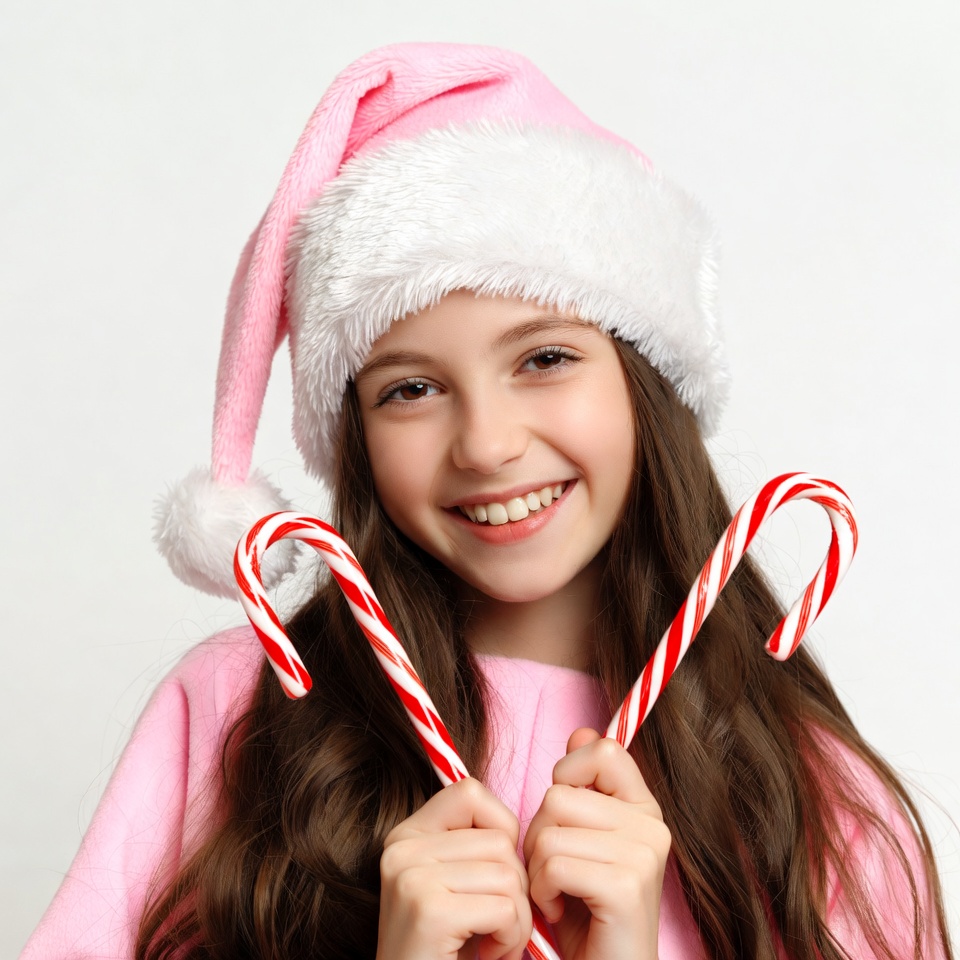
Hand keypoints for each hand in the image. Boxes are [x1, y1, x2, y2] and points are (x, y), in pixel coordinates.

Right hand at [377, 777, 532, 959]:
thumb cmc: (446, 949)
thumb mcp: (450, 885)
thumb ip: (473, 847)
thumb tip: (529, 823)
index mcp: (406, 835)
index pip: (469, 792)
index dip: (500, 827)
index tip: (496, 873)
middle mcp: (402, 849)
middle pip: (499, 841)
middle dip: (515, 888)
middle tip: (498, 925)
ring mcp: (411, 878)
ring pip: (507, 874)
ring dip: (517, 918)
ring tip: (494, 942)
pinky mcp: (429, 911)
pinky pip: (504, 907)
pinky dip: (511, 938)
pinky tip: (490, 955)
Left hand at [523, 728, 670, 959]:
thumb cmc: (583, 911)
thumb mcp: (577, 841)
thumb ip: (581, 788)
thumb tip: (581, 731)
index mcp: (643, 809)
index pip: (606, 749)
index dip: (570, 770)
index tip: (563, 813)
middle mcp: (652, 826)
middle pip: (560, 793)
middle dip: (539, 834)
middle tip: (556, 872)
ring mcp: (645, 856)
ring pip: (551, 828)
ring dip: (537, 867)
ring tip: (558, 892)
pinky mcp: (627, 886)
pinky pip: (555, 863)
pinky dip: (542, 891)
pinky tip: (559, 911)